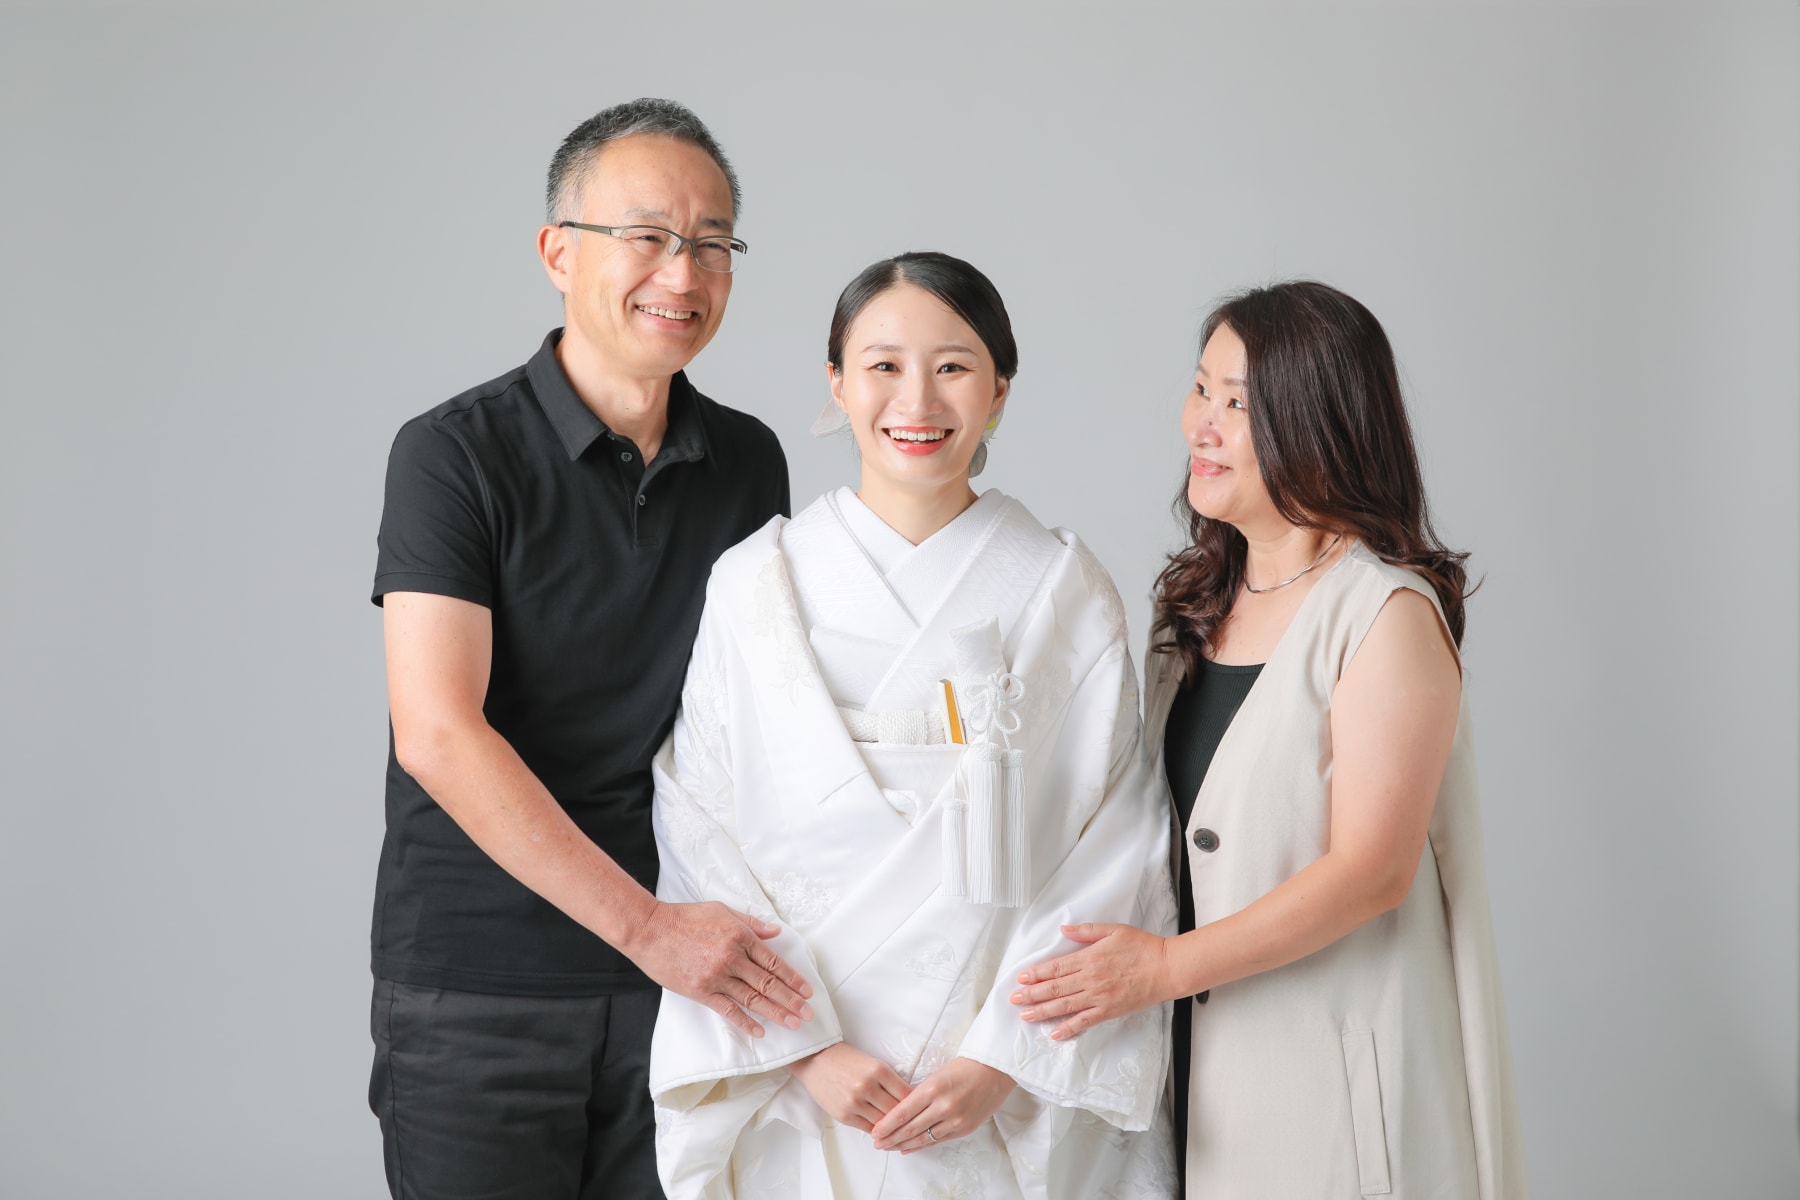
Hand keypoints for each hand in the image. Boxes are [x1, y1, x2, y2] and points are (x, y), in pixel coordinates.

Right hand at [625, 900, 813, 1036]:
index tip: (807, 990)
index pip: (773, 962)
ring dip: (775, 1013)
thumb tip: (776, 932)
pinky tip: (759, 1031)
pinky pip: (728, 1009)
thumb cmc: (685, 917)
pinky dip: (745, 1021)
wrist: (650, 930)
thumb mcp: (722, 911)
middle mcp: (732, 958)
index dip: (793, 978)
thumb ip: (751, 923)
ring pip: (753, 999)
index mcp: (740, 936)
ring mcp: (716, 977)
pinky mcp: (701, 991)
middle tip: (808, 1014)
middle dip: (791, 1000)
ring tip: (793, 1024)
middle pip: (768, 983)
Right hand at [786, 1043, 911, 1133]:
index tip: (922, 1109)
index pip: (907, 1094)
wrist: (815, 1059)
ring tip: (902, 1131)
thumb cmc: (845, 1059)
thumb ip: (889, 1080)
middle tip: (916, 1124)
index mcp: (879, 1070)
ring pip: (884, 1123)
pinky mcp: (844, 1115)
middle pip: (897, 1111)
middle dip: (907, 1118)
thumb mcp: (872, 1063)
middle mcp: (868, 1087)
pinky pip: (868, 1128)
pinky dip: (877, 1131)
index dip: (916, 1104)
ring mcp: (855, 1102)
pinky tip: (884, 1132)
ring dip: (893, 1128)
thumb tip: (908, 1099)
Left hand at [870, 1057, 1014, 1152]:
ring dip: (903, 1144)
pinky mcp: (965, 1128)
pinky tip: (909, 1148)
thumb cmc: (965, 1066)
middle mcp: (943, 1106)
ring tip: (889, 1147)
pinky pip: (938, 1140)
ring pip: (923, 1138)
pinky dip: (921, 1145)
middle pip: (910, 1128)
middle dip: (890, 1138)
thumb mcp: (937, 1074)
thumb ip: (921, 1094)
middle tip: (877, 1143)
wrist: (995, 1070)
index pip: (903, 1112)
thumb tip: (901, 1111)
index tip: (874, 1131)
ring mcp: (955, 1120)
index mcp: (933, 1088)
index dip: (886, 1125)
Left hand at [1010, 922, 1171, 1039]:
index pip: (1056, 968)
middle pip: (1055, 988)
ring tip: (1025, 1016)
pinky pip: (1085, 1021)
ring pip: (1065, 1006)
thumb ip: (1086, 931)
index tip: (1021, 978)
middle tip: (1013, 1000)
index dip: (1036, 973)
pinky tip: (1055, 1033)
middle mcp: (1090, 979)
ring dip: (1043, 1011)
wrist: (1167, 968)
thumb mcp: (1113, 930)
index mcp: (1089, 958)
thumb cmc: (1142, 946)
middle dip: (1032, 994)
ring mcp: (1099, 997)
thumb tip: (1063, 930)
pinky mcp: (1109, 1011)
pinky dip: (1069, 1028)